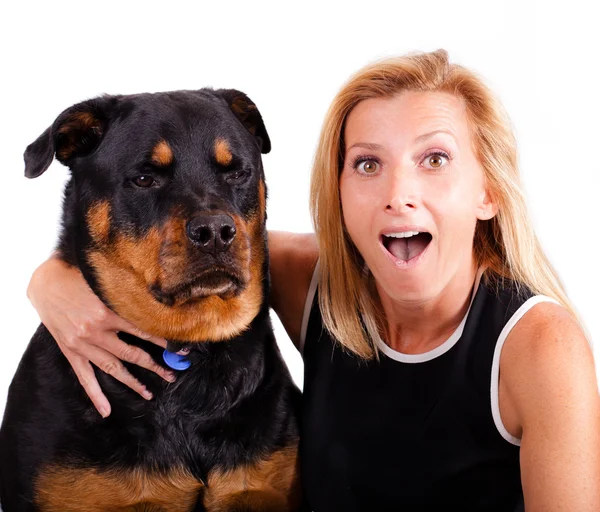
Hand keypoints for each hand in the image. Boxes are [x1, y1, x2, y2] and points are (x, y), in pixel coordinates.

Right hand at [27, 254, 175, 416]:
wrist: (45, 282)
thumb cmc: (79, 276)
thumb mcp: (106, 282)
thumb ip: (128, 294)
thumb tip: (158, 298)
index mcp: (107, 312)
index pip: (144, 331)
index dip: (164, 341)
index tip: (180, 349)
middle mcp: (96, 331)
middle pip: (132, 354)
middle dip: (154, 366)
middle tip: (172, 375)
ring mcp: (82, 344)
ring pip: (112, 368)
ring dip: (132, 382)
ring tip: (149, 394)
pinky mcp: (70, 351)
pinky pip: (84, 377)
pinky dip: (95, 394)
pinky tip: (106, 410)